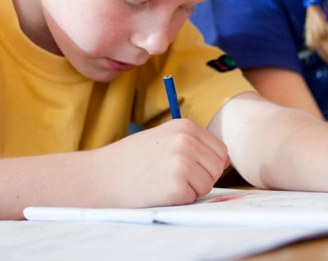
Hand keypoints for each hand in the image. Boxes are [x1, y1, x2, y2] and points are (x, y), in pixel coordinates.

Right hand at [90, 119, 229, 207]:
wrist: (100, 177)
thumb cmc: (131, 160)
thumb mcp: (163, 140)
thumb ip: (195, 145)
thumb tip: (227, 160)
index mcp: (185, 126)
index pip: (220, 151)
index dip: (205, 164)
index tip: (181, 166)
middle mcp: (186, 141)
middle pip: (217, 168)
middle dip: (200, 177)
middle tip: (169, 176)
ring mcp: (182, 162)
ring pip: (208, 185)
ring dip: (190, 190)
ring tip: (162, 182)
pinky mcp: (176, 186)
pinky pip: (194, 198)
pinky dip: (179, 200)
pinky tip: (158, 191)